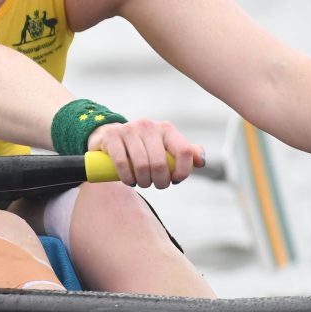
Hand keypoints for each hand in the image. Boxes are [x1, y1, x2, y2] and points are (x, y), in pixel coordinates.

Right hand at [87, 118, 203, 188]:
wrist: (109, 136)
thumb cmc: (142, 147)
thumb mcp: (164, 147)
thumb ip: (185, 152)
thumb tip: (201, 161)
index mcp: (166, 129)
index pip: (184, 151)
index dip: (183, 171)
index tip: (175, 180)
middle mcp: (148, 126)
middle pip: (161, 163)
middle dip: (160, 181)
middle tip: (155, 185)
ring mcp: (129, 129)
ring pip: (142, 165)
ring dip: (143, 182)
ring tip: (141, 183)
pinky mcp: (111, 136)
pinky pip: (122, 162)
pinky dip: (127, 177)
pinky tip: (129, 180)